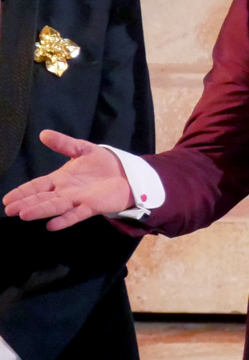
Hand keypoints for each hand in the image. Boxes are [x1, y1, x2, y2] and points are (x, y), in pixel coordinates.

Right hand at [2, 130, 133, 229]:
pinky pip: (76, 214)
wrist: (126, 172)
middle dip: (25, 203)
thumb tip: (43, 134)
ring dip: (40, 210)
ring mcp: (77, 200)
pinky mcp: (92, 206)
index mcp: (60, 179)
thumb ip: (63, 143)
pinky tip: (51, 225)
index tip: (7, 199)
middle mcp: (65, 192)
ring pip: (55, 206)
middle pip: (42, 198)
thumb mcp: (82, 149)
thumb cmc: (102, 163)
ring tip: (24, 215)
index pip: (37, 186)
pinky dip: (64, 220)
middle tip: (9, 210)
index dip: (22, 191)